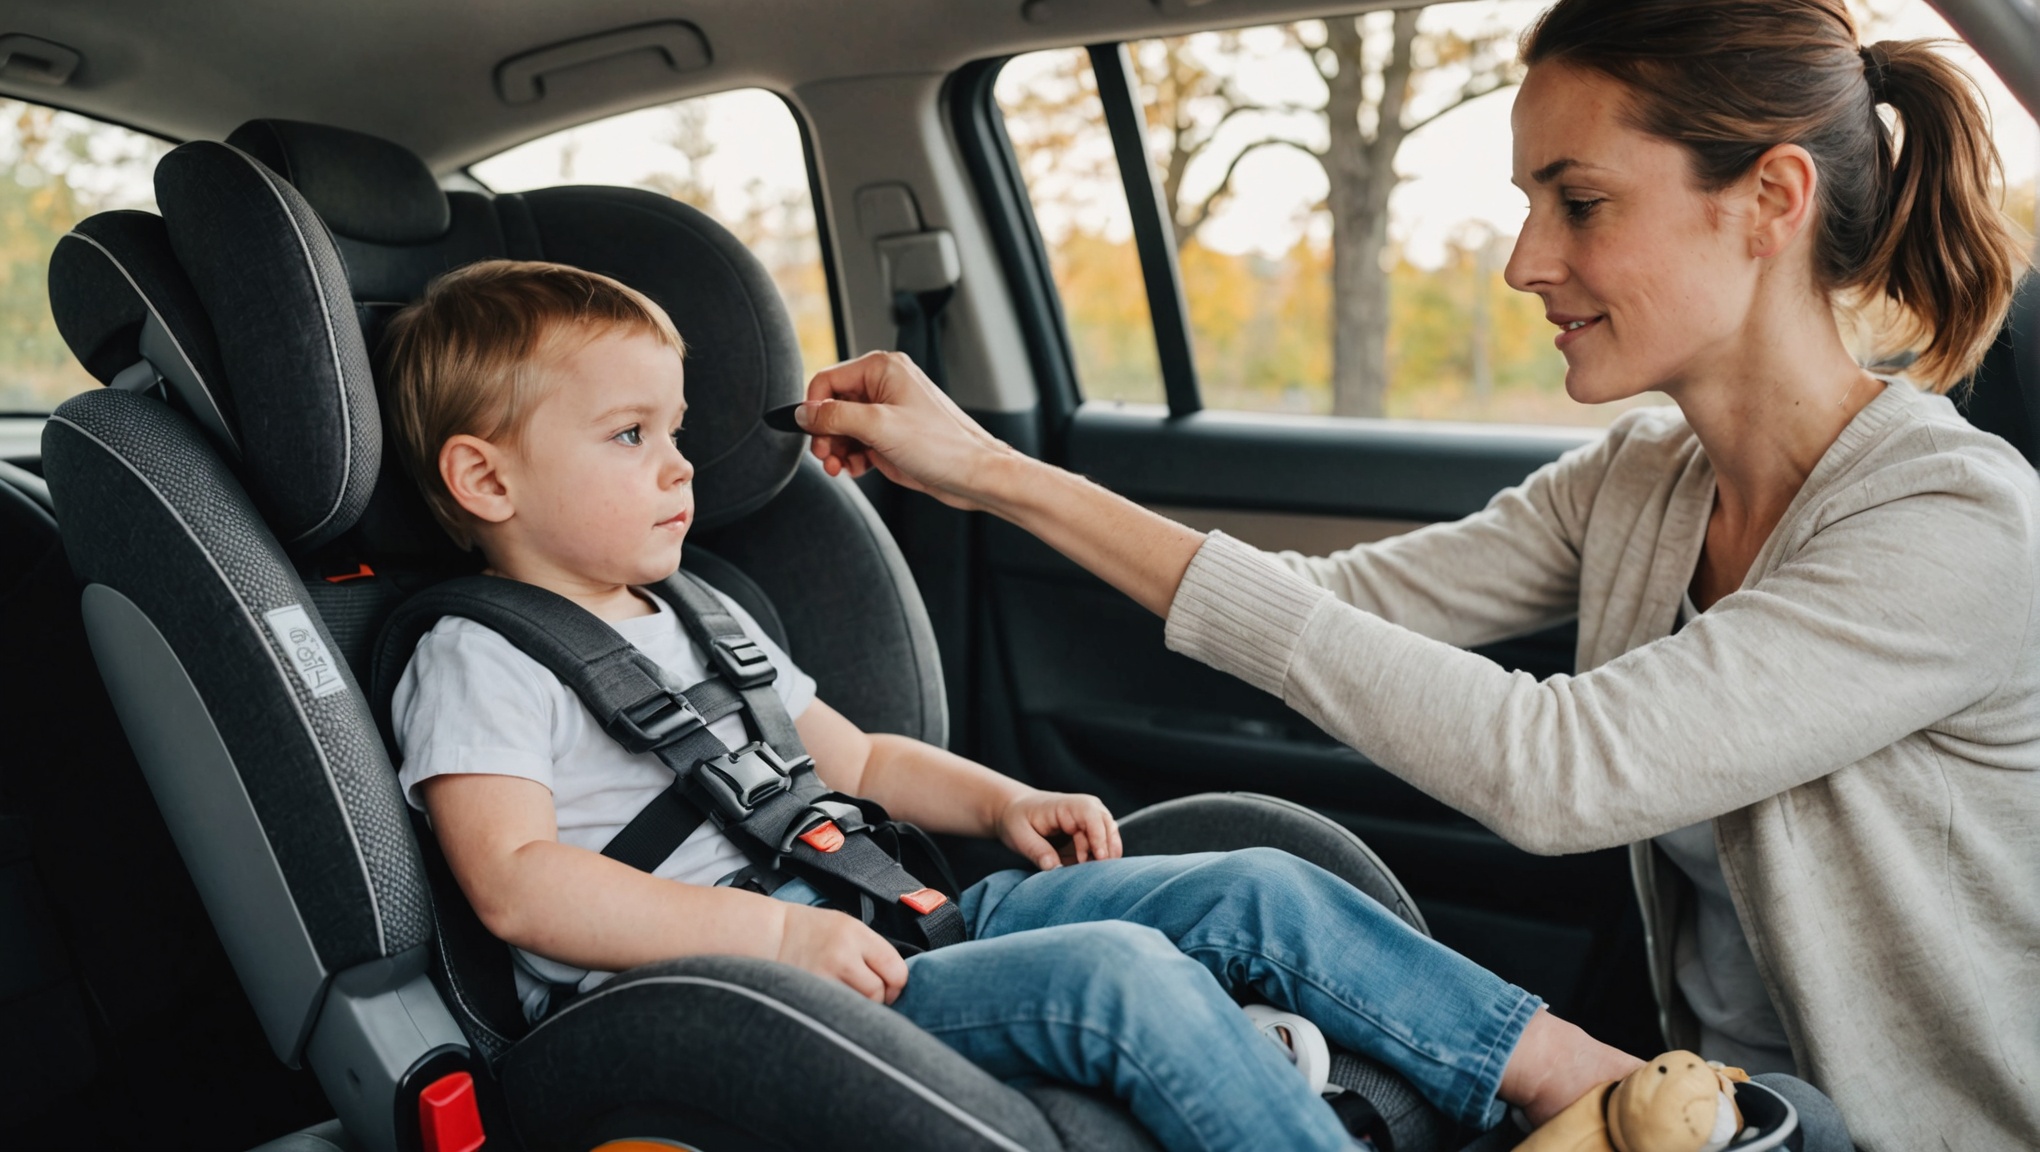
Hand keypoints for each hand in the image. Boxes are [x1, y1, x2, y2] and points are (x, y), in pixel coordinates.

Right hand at [775, 902, 908, 1003]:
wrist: (774, 934)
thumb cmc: (814, 931)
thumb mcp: (849, 927)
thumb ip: (873, 950)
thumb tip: (897, 980)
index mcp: (856, 934)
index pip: (896, 969)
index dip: (897, 983)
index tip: (890, 986)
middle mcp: (842, 954)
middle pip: (878, 991)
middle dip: (879, 998)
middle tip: (870, 996)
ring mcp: (823, 975)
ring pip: (859, 1006)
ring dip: (859, 1007)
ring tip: (849, 998)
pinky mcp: (808, 992)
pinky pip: (838, 1013)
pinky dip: (841, 1013)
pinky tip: (835, 1004)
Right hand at [798, 351, 1023, 510]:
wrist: (973, 475)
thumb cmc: (940, 445)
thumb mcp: (879, 427)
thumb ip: (835, 417)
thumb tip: (803, 413)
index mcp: (883, 369)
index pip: (828, 380)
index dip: (814, 409)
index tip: (810, 434)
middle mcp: (884, 386)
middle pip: (833, 405)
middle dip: (825, 433)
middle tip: (825, 456)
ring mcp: (888, 412)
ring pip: (843, 427)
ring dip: (835, 449)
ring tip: (839, 468)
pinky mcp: (891, 436)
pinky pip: (857, 443)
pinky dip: (851, 457)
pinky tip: (855, 469)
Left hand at [998, 789, 1122, 870]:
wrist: (1017, 811)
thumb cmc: (1018, 819)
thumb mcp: (1019, 834)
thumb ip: (1036, 850)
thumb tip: (1054, 868)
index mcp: (1069, 805)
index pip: (1092, 817)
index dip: (1099, 837)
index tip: (1100, 857)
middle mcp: (1087, 810)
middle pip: (1108, 828)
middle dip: (1108, 851)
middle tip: (1098, 875)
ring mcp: (1091, 823)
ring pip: (1110, 841)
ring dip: (1104, 859)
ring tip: (1089, 877)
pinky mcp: (1090, 837)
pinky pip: (1103, 850)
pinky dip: (1098, 863)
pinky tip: (1087, 875)